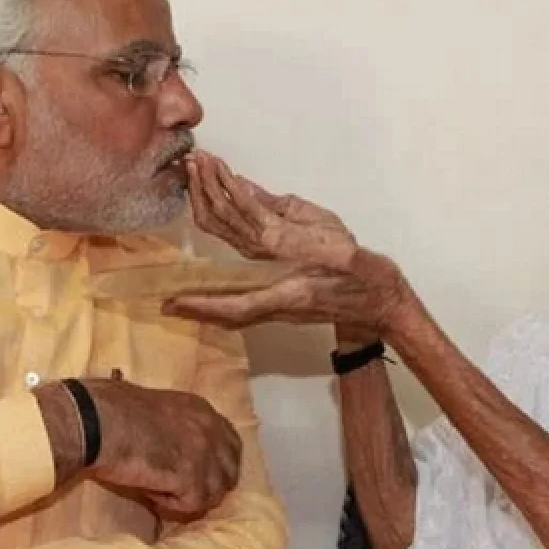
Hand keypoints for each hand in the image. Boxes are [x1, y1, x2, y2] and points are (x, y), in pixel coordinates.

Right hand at [86, 378, 242, 515]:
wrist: (96, 420)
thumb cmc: (110, 410)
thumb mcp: (155, 408)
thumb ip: (174, 426)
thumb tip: (172, 446)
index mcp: (201, 409)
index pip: (229, 443)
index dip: (216, 464)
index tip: (195, 473)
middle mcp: (210, 428)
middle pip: (230, 470)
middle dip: (209, 484)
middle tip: (181, 490)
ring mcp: (204, 452)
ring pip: (215, 492)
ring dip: (189, 497)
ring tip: (160, 491)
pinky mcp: (191, 476)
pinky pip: (193, 504)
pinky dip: (171, 505)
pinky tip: (151, 493)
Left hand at [165, 246, 411, 333]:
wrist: (384, 308)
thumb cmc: (371, 282)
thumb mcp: (353, 258)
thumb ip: (324, 247)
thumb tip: (299, 236)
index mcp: (292, 294)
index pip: (240, 304)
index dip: (207, 306)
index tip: (176, 306)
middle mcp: (280, 305)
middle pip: (229, 312)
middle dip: (196, 305)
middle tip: (163, 301)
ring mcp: (280, 308)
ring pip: (233, 311)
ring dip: (205, 303)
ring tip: (175, 298)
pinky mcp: (282, 304)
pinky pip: (242, 307)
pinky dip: (219, 302)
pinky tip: (207, 296)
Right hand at [186, 150, 357, 268]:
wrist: (353, 265)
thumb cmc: (331, 246)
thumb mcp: (297, 214)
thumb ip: (268, 201)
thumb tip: (241, 183)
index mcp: (254, 244)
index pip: (216, 221)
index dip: (200, 196)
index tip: (194, 169)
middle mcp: (250, 246)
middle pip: (211, 217)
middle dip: (197, 187)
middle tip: (189, 160)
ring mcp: (261, 241)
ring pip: (221, 211)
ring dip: (208, 182)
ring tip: (200, 159)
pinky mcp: (275, 233)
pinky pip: (245, 205)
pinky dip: (230, 184)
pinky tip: (222, 168)